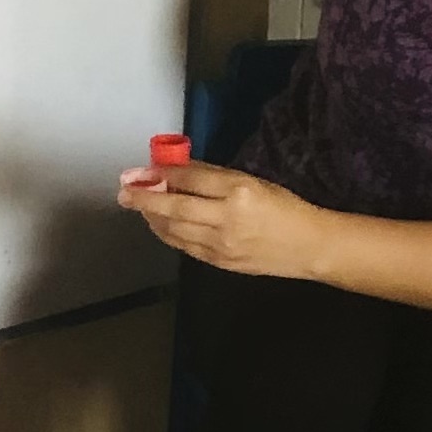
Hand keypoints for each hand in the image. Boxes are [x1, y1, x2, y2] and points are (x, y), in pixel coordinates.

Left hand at [118, 161, 327, 281]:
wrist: (307, 246)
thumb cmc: (284, 208)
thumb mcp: (254, 182)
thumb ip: (216, 178)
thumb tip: (179, 171)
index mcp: (239, 191)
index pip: (192, 178)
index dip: (164, 172)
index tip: (145, 168)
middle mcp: (227, 218)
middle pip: (175, 207)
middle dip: (145, 199)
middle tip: (124, 191)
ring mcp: (221, 244)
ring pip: (175, 229)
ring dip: (152, 217)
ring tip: (138, 207)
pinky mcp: (220, 262)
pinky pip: (185, 246)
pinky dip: (167, 234)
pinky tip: (159, 225)